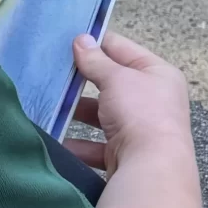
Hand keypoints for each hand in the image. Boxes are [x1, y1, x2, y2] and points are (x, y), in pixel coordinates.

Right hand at [65, 30, 190, 175]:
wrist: (152, 168)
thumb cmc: (141, 113)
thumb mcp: (116, 78)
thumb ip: (95, 60)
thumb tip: (81, 39)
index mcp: (159, 74)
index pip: (122, 49)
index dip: (95, 42)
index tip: (65, 39)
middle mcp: (153, 100)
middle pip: (111, 83)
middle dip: (82, 80)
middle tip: (52, 70)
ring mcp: (140, 129)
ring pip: (102, 114)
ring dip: (77, 111)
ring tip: (48, 104)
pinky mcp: (126, 154)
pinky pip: (97, 144)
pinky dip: (78, 142)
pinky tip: (56, 137)